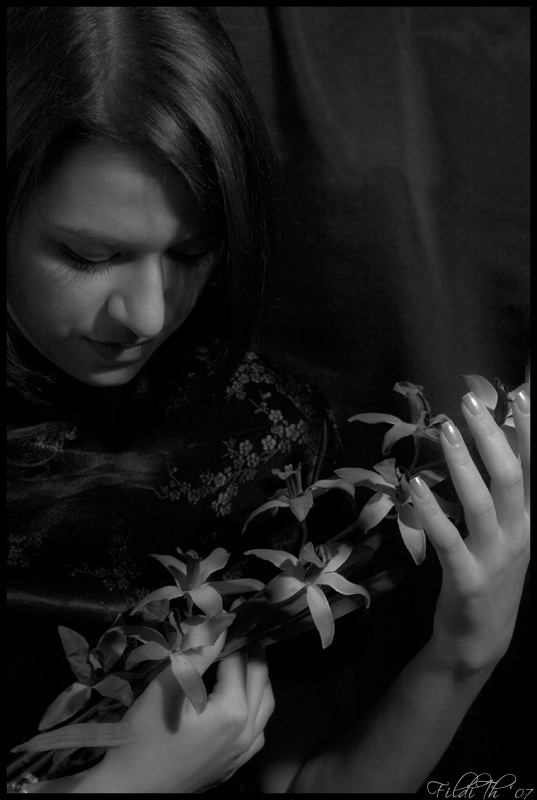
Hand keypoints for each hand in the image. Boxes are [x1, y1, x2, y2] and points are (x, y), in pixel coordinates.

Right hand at [89, 635, 274, 792]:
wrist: (131, 789)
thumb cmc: (143, 736)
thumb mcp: (168, 686)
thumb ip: (199, 651)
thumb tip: (219, 618)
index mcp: (233, 711)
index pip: (241, 659)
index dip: (235, 631)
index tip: (231, 610)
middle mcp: (247, 732)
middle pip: (260, 679)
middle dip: (251, 650)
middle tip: (239, 626)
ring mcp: (244, 752)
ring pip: (264, 704)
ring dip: (256, 677)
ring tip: (241, 655)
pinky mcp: (235, 764)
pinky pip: (258, 728)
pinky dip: (255, 705)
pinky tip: (240, 695)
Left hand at [409, 386, 529, 675]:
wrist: (483, 638)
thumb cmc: (492, 573)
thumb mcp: (510, 532)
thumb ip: (506, 492)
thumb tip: (496, 440)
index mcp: (530, 520)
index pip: (536, 467)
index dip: (531, 430)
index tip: (519, 393)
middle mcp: (520, 534)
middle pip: (513, 477)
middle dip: (493, 436)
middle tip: (471, 402)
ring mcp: (495, 557)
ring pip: (482, 503)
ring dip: (464, 463)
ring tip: (445, 430)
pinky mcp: (467, 578)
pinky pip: (448, 538)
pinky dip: (432, 509)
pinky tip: (414, 484)